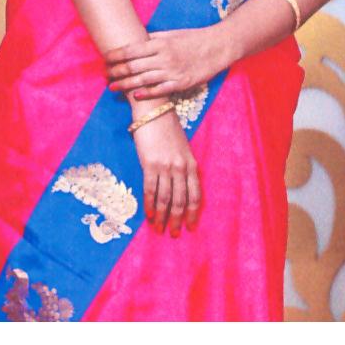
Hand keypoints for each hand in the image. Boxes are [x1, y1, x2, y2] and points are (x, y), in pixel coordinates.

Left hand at [104, 24, 232, 99]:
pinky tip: (135, 96)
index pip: (131, 49)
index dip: (116, 55)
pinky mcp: (182, 83)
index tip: (105, 58)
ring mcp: (173, 71)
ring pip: (143, 80)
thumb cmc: (194, 38)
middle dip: (116, 71)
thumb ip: (153, 38)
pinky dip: (147, 93)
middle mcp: (164, 57)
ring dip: (125, 84)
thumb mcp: (172, 34)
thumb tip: (136, 40)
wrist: (218, 47)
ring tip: (112, 87)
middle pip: (133, 66)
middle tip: (105, 74)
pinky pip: (160, 90)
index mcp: (160, 43)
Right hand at [131, 105, 200, 235]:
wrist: (153, 110)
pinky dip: (150, 204)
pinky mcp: (150, 164)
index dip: (193, 213)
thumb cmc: (167, 128)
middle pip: (181, 201)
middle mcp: (181, 167)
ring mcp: (166, 166)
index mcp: (191, 164)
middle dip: (178, 220)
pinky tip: (149, 215)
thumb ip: (183, 166)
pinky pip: (151, 190)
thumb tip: (180, 188)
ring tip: (159, 229)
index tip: (190, 227)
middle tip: (174, 234)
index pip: (195, 195)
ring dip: (163, 217)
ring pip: (166, 199)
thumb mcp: (182, 148)